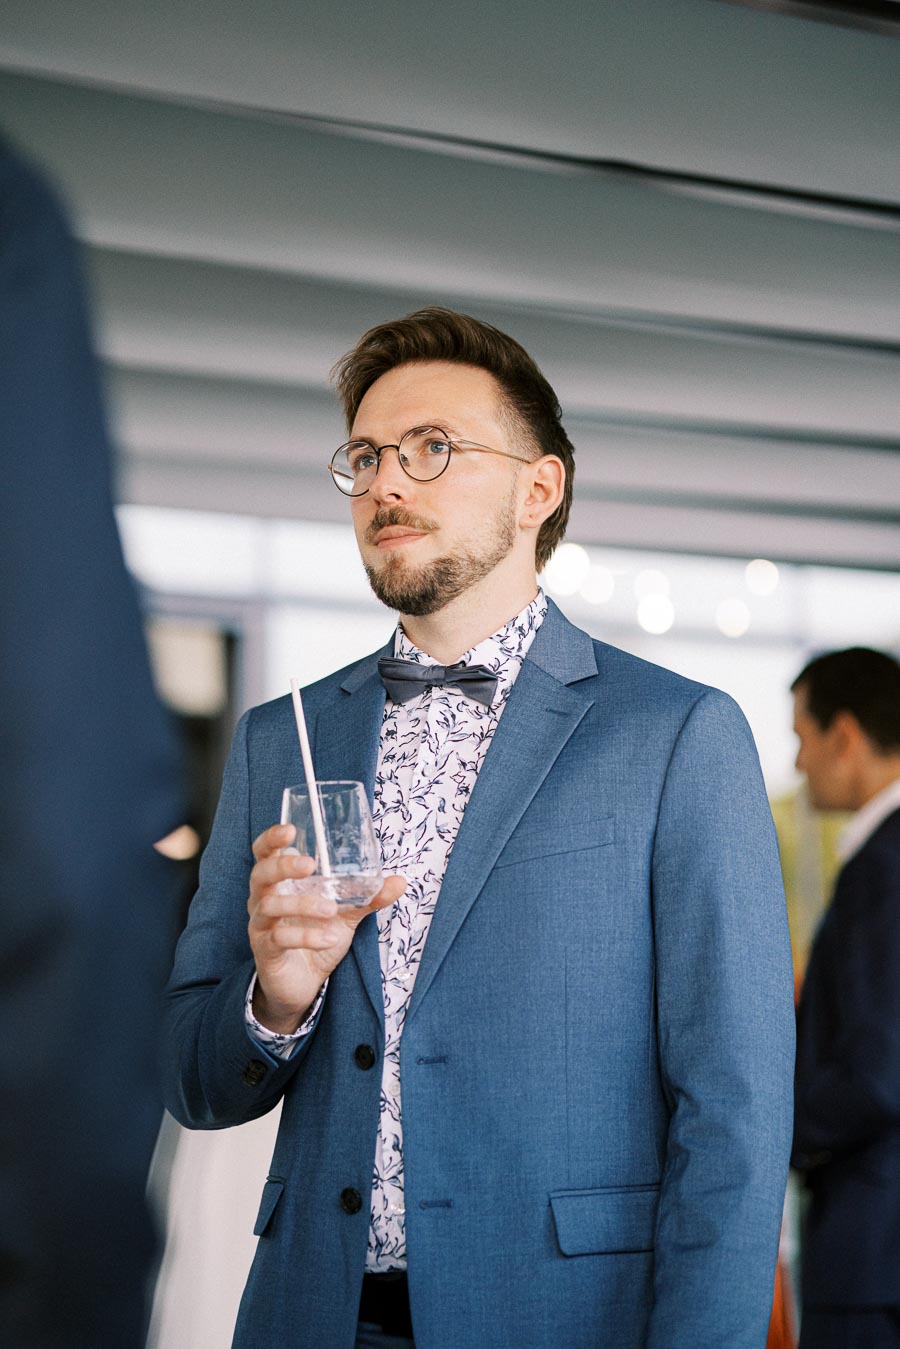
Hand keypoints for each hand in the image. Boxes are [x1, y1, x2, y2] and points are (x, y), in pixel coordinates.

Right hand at [247, 823, 404, 1033]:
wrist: (304, 984)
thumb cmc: (318, 936)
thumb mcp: (346, 915)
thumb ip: (368, 897)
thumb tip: (399, 881)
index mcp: (280, 883)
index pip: (264, 853)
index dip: (271, 839)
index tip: (289, 829)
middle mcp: (264, 900)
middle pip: (260, 874)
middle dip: (283, 866)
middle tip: (309, 865)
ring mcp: (261, 925)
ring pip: (270, 906)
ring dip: (302, 905)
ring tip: (331, 910)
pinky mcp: (265, 951)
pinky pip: (279, 939)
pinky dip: (306, 936)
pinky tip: (329, 938)